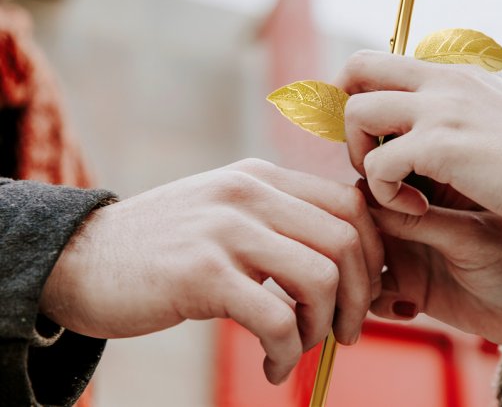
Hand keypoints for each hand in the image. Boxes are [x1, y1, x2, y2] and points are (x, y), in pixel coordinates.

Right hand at [40, 159, 383, 383]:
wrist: (85, 256)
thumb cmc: (169, 244)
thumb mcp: (229, 214)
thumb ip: (280, 224)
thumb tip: (346, 264)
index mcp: (262, 177)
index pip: (349, 203)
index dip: (374, 251)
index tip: (368, 291)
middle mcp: (249, 192)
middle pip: (345, 240)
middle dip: (360, 296)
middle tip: (347, 331)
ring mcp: (226, 229)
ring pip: (319, 277)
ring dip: (323, 328)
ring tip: (301, 348)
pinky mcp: (202, 272)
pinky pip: (275, 318)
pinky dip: (287, 352)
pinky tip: (273, 366)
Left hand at [337, 50, 501, 217]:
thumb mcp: (490, 117)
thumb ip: (450, 111)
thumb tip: (410, 125)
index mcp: (451, 72)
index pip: (379, 61)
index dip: (357, 92)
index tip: (361, 130)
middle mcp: (440, 80)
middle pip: (357, 68)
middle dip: (342, 110)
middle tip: (363, 152)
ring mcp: (439, 108)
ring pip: (357, 113)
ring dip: (360, 156)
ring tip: (389, 186)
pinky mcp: (439, 145)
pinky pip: (378, 166)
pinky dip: (385, 193)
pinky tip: (415, 208)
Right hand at [361, 179, 501, 390]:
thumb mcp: (468, 234)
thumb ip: (418, 219)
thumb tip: (368, 199)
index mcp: (430, 185)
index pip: (382, 174)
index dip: (368, 191)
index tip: (375, 213)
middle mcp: (411, 213)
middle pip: (362, 215)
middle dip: (358, 236)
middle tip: (374, 255)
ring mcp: (406, 249)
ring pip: (361, 252)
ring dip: (362, 270)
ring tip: (384, 286)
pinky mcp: (406, 286)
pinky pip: (373, 290)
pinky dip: (377, 300)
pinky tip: (406, 308)